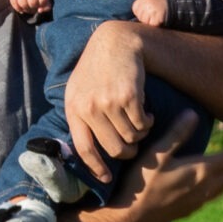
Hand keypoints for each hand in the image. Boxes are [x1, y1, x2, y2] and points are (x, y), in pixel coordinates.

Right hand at [8, 0, 51, 18]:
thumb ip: (46, 7)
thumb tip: (40, 11)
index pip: (42, 1)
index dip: (41, 5)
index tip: (40, 4)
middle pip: (32, 3)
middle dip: (33, 8)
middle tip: (32, 7)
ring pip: (22, 4)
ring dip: (25, 9)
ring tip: (27, 7)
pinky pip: (14, 3)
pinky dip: (17, 8)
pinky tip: (21, 8)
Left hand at [66, 22, 153, 182]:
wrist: (115, 43)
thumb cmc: (97, 69)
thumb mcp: (79, 91)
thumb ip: (81, 116)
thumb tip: (85, 149)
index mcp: (74, 110)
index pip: (84, 149)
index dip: (97, 168)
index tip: (106, 178)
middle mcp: (90, 108)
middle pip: (114, 149)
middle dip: (128, 152)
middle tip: (134, 146)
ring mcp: (110, 103)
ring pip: (132, 137)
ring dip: (140, 134)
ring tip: (139, 122)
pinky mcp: (130, 97)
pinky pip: (143, 124)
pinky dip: (148, 122)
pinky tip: (146, 112)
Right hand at [89, 111, 222, 221]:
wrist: (131, 217)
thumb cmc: (142, 182)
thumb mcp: (157, 153)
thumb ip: (176, 133)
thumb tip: (193, 113)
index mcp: (201, 171)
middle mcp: (205, 187)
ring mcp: (198, 201)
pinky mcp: (190, 210)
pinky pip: (211, 197)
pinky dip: (218, 187)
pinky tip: (211, 186)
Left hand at [130, 0, 169, 26]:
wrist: (175, 4)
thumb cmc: (160, 4)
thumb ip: (142, 5)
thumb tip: (133, 18)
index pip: (135, 8)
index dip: (139, 12)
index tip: (146, 12)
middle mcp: (147, 2)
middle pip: (139, 15)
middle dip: (144, 17)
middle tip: (152, 15)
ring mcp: (152, 9)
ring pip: (144, 20)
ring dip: (149, 21)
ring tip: (155, 17)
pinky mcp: (158, 16)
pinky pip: (151, 24)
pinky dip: (154, 23)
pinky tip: (158, 19)